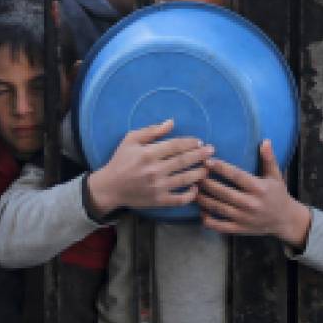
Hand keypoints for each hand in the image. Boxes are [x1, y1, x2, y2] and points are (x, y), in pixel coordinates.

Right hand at [85, 119, 212, 214]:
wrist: (110, 187)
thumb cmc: (121, 160)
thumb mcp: (131, 140)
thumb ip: (152, 131)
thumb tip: (171, 122)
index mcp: (148, 153)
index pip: (176, 145)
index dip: (190, 143)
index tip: (200, 142)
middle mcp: (155, 170)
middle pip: (184, 161)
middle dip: (200, 155)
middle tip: (212, 151)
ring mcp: (158, 187)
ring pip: (185, 179)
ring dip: (199, 173)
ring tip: (209, 168)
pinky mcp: (158, 201)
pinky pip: (179, 199)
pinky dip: (190, 195)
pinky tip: (196, 189)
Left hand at [198, 140, 311, 246]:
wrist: (285, 220)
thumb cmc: (278, 194)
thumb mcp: (276, 176)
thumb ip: (269, 159)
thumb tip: (265, 141)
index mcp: (259, 188)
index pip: (236, 176)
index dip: (221, 168)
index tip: (207, 161)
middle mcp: (250, 203)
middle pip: (223, 192)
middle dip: (207, 183)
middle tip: (194, 174)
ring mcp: (244, 218)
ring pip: (218, 208)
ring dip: (203, 199)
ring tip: (192, 189)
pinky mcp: (240, 229)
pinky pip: (220, 226)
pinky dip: (208, 220)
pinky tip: (200, 211)